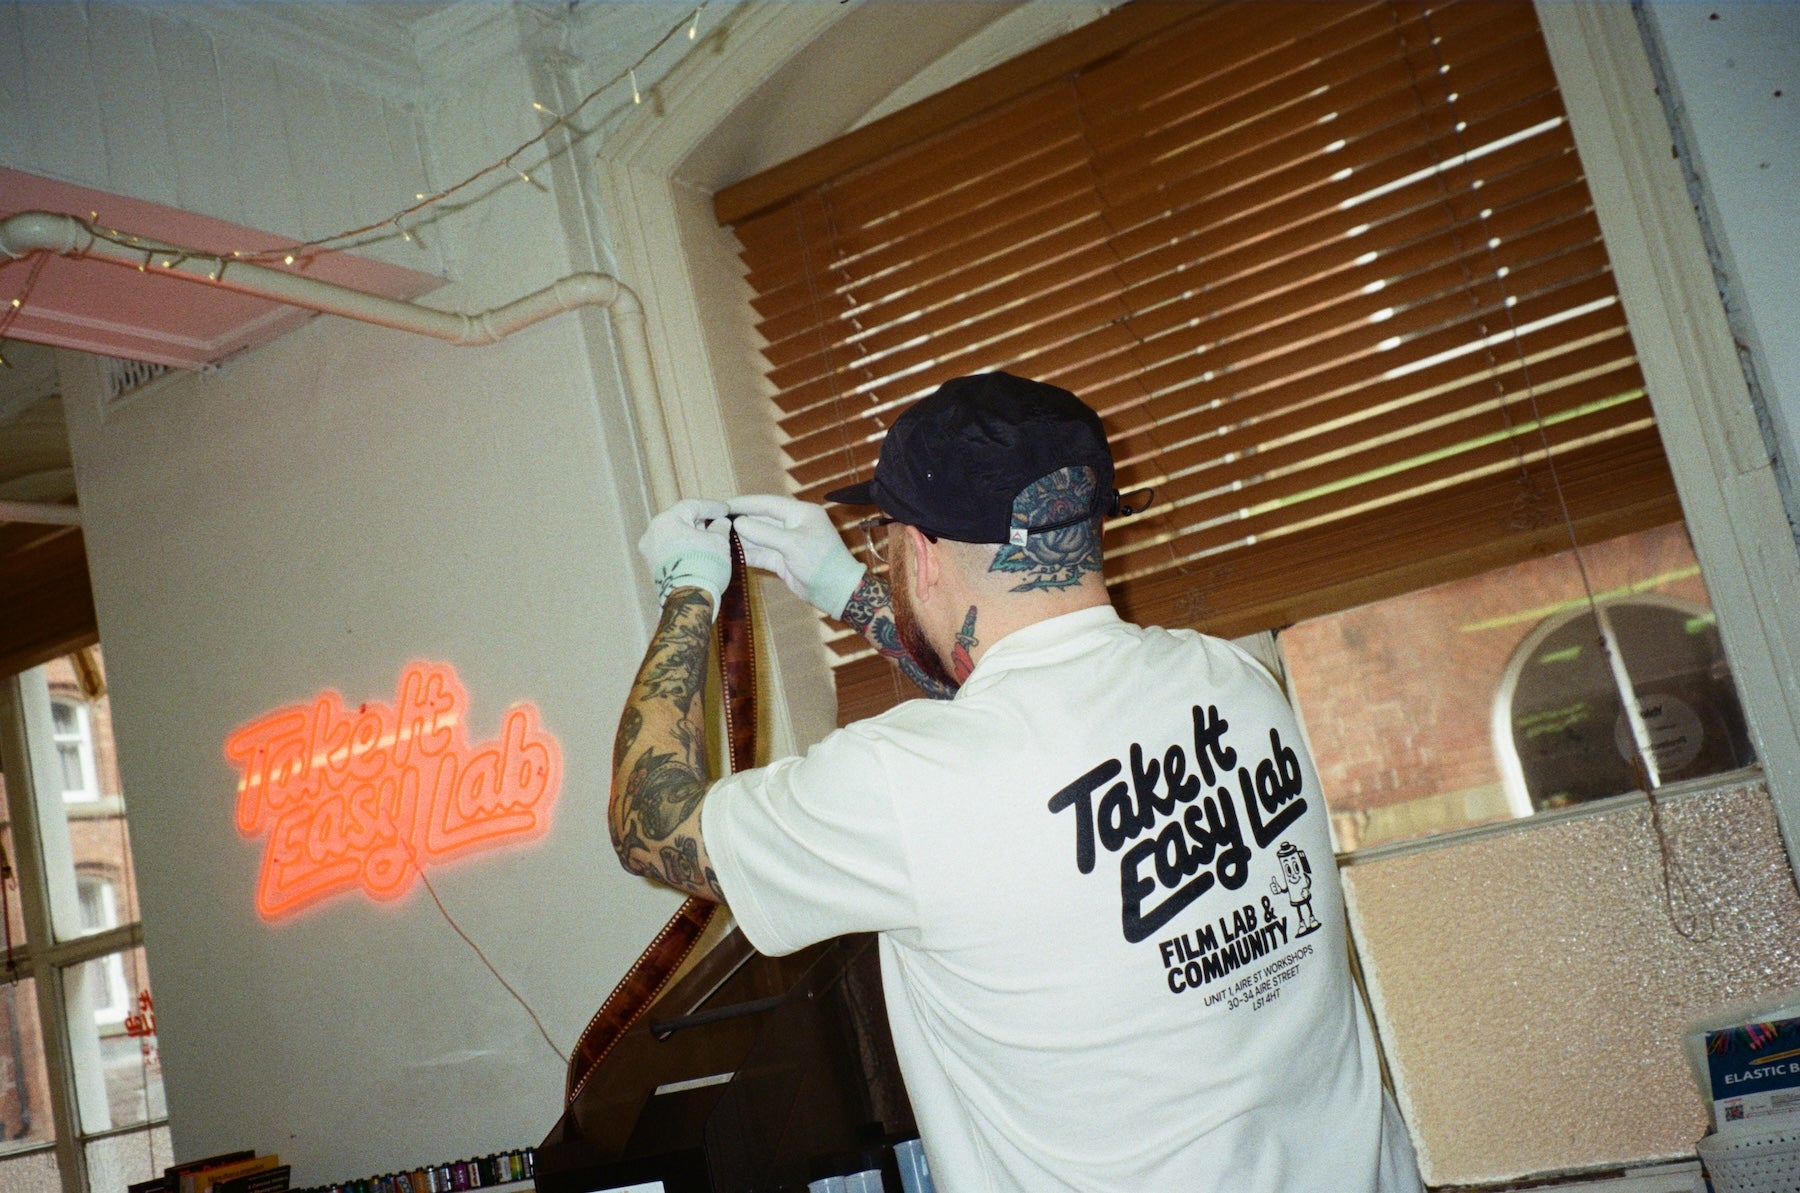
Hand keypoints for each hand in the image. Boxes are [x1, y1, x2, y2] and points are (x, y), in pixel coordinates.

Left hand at [637, 499, 731, 612]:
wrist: (689, 602)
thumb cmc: (703, 568)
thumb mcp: (719, 542)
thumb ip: (720, 528)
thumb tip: (720, 523)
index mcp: (666, 521)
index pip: (691, 506)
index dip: (711, 507)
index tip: (725, 510)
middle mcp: (652, 534)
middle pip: (680, 521)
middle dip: (700, 522)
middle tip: (719, 524)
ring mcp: (650, 553)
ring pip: (674, 537)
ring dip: (693, 537)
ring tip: (712, 542)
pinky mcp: (653, 569)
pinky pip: (671, 552)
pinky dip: (685, 550)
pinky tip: (700, 555)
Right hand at [728, 493, 866, 618]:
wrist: (837, 592)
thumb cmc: (821, 562)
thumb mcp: (791, 544)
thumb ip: (763, 532)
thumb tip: (738, 523)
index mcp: (800, 512)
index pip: (767, 503)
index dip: (745, 503)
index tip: (723, 504)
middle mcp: (793, 525)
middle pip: (761, 519)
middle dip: (740, 521)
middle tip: (715, 521)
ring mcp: (788, 543)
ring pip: (759, 537)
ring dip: (741, 538)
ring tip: (718, 537)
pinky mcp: (783, 561)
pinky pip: (761, 554)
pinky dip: (747, 553)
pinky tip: (730, 553)